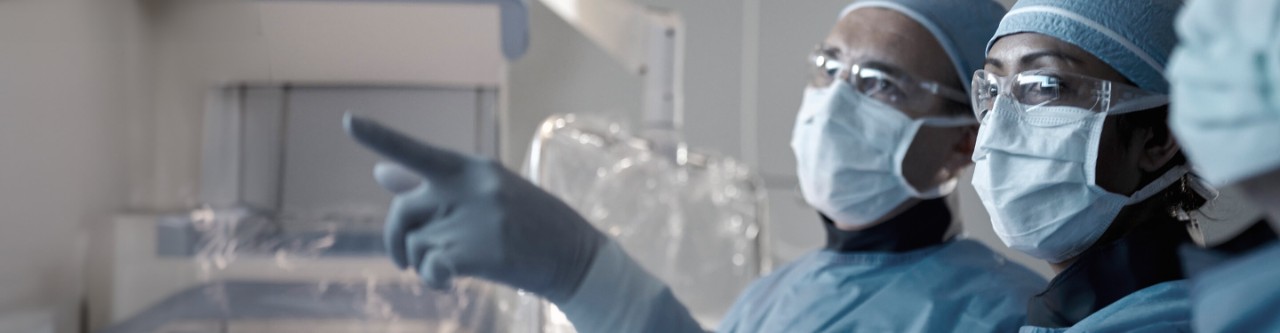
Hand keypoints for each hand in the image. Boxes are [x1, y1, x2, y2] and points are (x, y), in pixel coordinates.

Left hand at [344, 114, 605, 302]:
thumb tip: (381, 172)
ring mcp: (477, 219)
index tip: (347, 121)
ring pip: (415, 245)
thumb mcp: (486, 194)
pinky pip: (430, 267)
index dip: (380, 136)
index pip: (418, 152)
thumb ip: (430, 185)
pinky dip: (432, 279)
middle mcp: (472, 187)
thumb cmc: (529, 224)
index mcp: (472, 167)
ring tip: (449, 268)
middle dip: (395, 240)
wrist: (576, 257)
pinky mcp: (481, 251)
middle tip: (404, 262)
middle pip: (403, 211)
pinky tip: (448, 282)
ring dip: (422, 263)